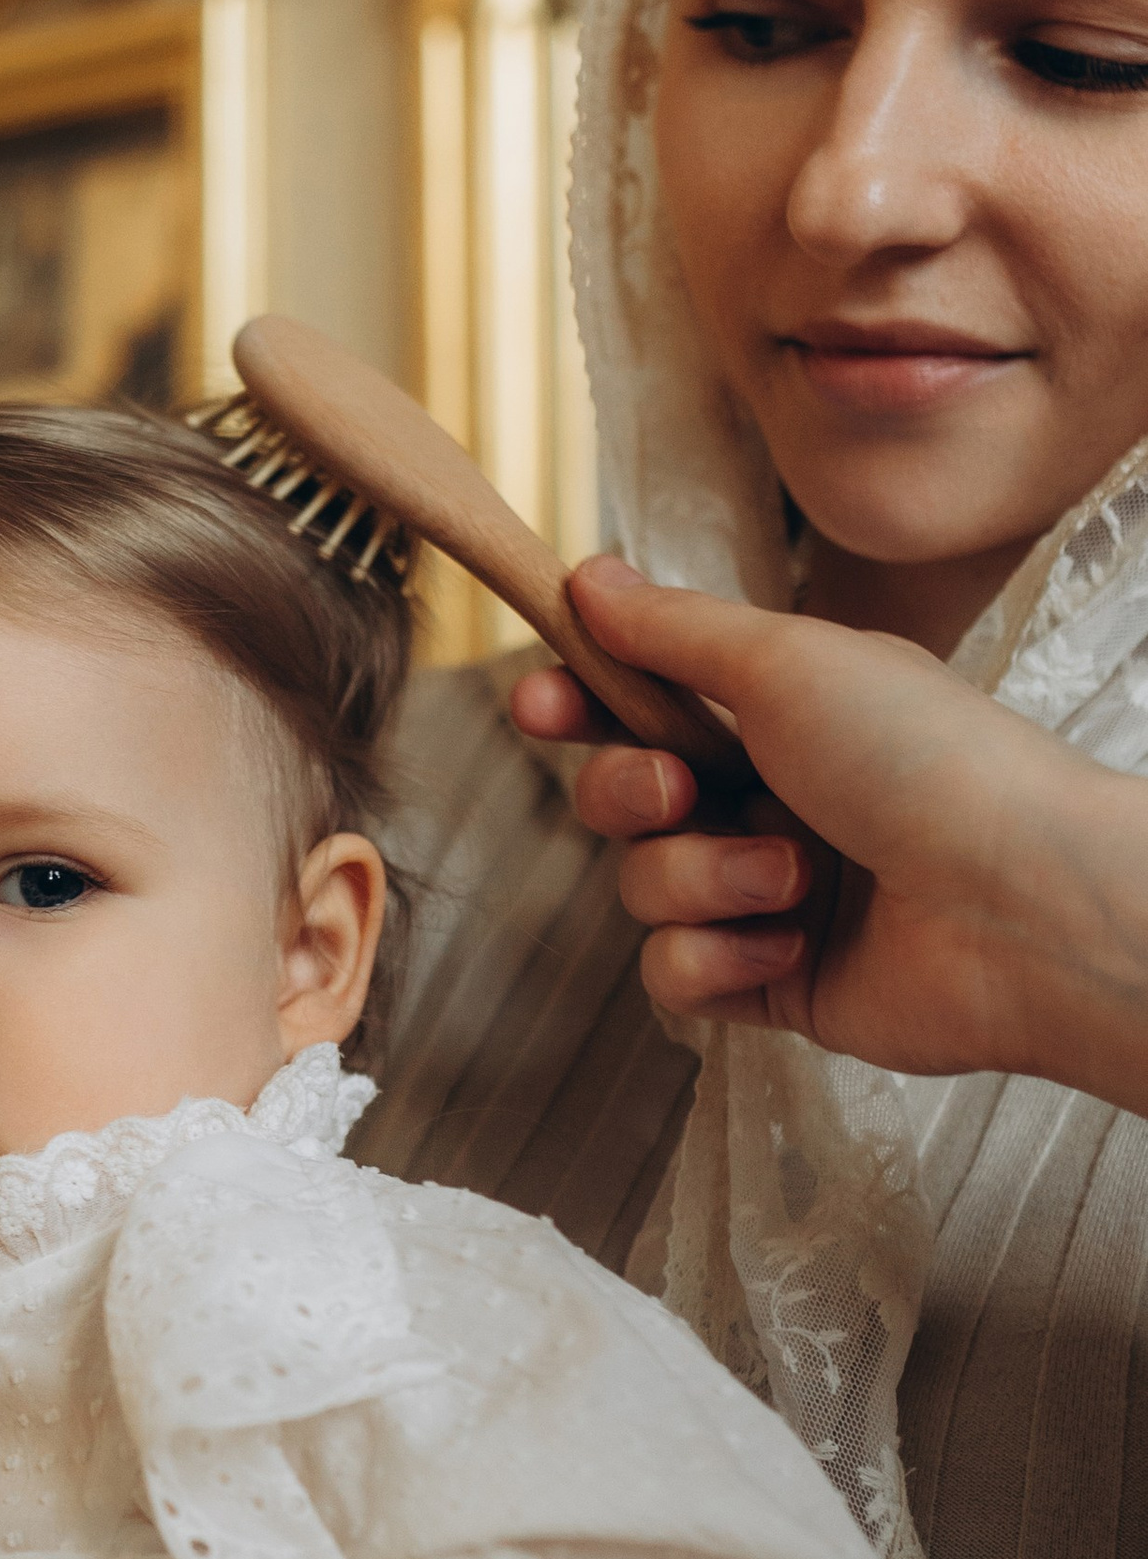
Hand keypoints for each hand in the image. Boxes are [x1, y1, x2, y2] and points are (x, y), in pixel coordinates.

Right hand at [511, 556, 1147, 1104]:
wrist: (1020, 906)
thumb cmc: (927, 762)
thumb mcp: (787, 662)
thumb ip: (673, 628)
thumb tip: (590, 575)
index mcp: (781, 713)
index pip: (643, 701)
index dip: (578, 702)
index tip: (538, 701)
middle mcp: (771, 798)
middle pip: (621, 796)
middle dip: (629, 793)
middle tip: (680, 790)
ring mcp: (769, 895)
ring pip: (643, 888)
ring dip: (700, 879)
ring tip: (791, 875)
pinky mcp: (772, 982)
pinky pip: (674, 974)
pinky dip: (717, 958)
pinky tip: (787, 944)